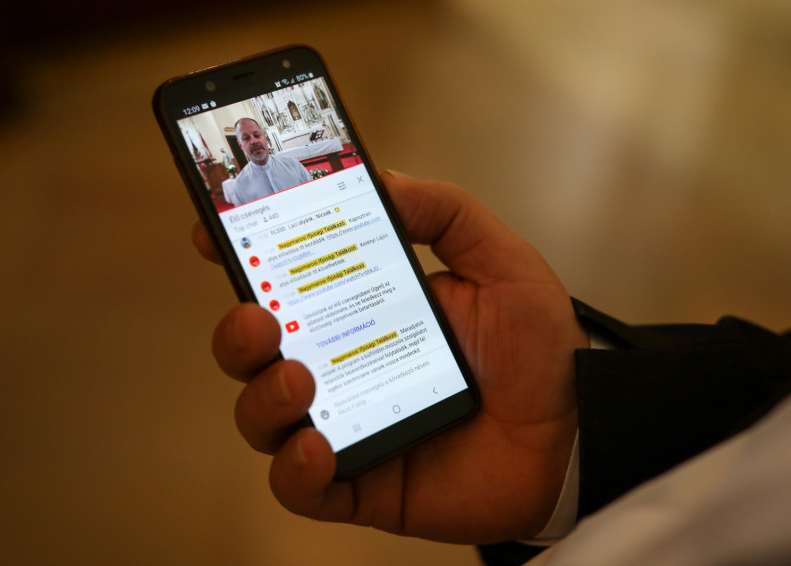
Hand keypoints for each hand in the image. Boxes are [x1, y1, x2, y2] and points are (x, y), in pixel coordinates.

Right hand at [197, 171, 588, 543]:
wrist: (577, 432)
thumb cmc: (537, 349)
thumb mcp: (500, 262)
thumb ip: (446, 214)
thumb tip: (383, 180)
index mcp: (364, 311)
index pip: (286, 284)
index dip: (242, 258)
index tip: (212, 231)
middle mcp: (344, 367)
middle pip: (256, 353)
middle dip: (237, 332)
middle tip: (257, 316)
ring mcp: (349, 426)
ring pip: (264, 418)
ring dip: (260, 396)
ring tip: (298, 377)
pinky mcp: (363, 485)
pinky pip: (303, 487)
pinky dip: (294, 470)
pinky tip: (316, 448)